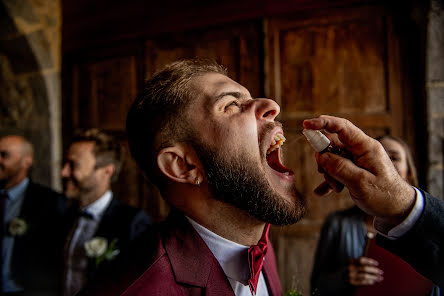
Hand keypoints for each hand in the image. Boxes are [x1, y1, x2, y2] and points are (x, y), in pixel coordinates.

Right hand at [303, 115, 415, 232]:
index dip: (322, 123)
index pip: (342, 127)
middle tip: (327, 176)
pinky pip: (335, 170)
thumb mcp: (360, 183)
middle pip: (332, 144)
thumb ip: (339, 167)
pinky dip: (329, 180)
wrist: (397, 210)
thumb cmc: (384, 196)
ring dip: (328, 173)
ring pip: (332, 158)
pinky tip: (322, 192)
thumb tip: (321, 156)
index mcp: (366, 147)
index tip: (305, 125)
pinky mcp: (354, 170)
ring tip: (337, 188)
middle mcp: (360, 150)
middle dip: (324, 159)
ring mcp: (357, 159)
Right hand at [347, 257, 383, 285]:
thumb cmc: (352, 270)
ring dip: (374, 277)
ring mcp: (351, 275)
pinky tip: (373, 282)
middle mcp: (350, 268)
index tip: (377, 264)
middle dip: (374, 270)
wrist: (342, 277)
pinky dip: (369, 282)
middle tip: (381, 272)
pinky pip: (362, 282)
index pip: (361, 260)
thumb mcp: (355, 264)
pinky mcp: (352, 282)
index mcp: (351, 261)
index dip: (370, 261)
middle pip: (365, 268)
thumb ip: (362, 264)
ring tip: (380, 278)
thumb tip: (374, 266)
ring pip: (365, 276)